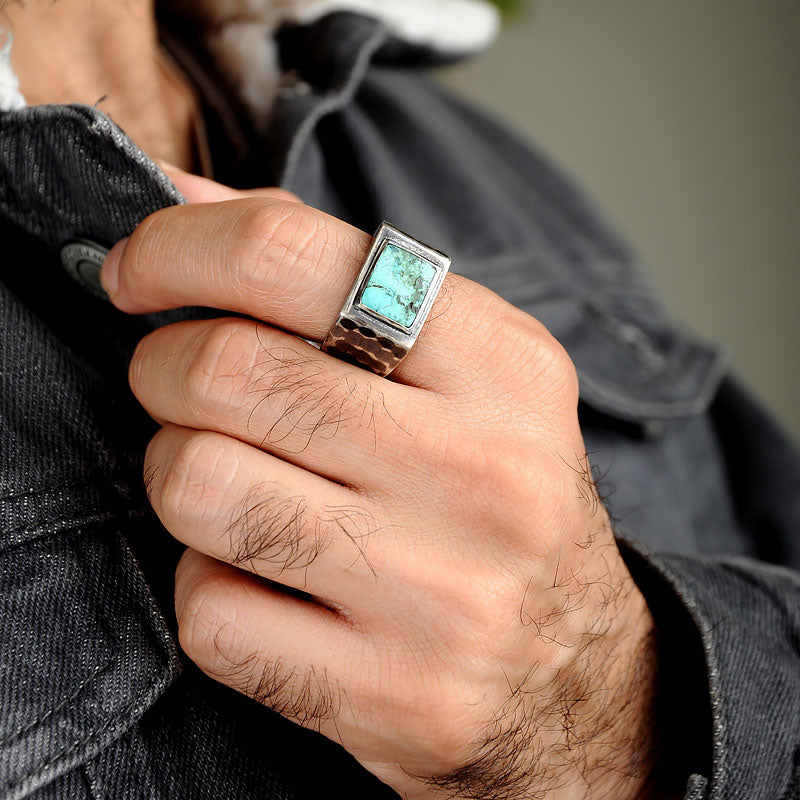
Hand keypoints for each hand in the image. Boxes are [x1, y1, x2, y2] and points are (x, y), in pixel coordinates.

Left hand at [102, 168, 659, 798]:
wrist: (576, 669)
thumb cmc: (500, 495)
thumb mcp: (462, 368)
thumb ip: (330, 274)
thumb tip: (178, 202)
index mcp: (503, 366)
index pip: (297, 257)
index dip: (180, 250)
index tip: (138, 272)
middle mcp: (483, 474)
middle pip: (224, 373)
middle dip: (164, 368)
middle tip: (183, 386)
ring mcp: (440, 593)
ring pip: (197, 487)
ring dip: (178, 474)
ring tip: (227, 480)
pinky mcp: (390, 693)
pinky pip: (210, 610)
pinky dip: (208, 582)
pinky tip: (264, 578)